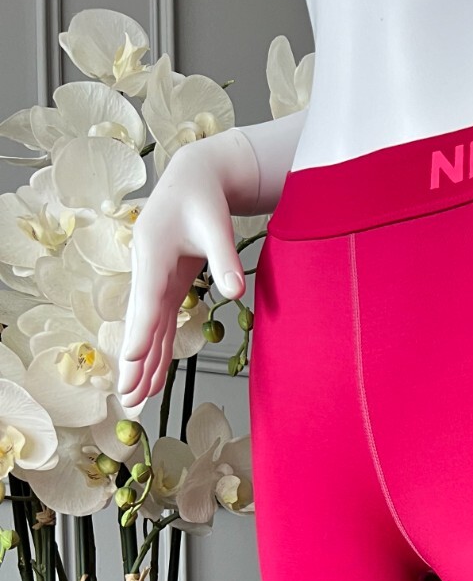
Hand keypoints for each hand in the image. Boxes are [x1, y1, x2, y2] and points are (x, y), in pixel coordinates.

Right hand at [117, 134, 256, 408]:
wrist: (194, 179)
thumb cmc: (205, 199)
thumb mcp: (216, 224)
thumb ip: (224, 259)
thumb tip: (236, 292)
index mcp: (153, 253)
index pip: (147, 300)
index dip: (140, 332)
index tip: (131, 360)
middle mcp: (146, 270)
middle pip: (139, 323)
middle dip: (133, 363)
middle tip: (128, 399)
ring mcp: (153, 281)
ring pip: (146, 330)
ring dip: (141, 365)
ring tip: (135, 401)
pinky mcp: (166, 286)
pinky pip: (158, 325)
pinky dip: (155, 351)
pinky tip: (151, 377)